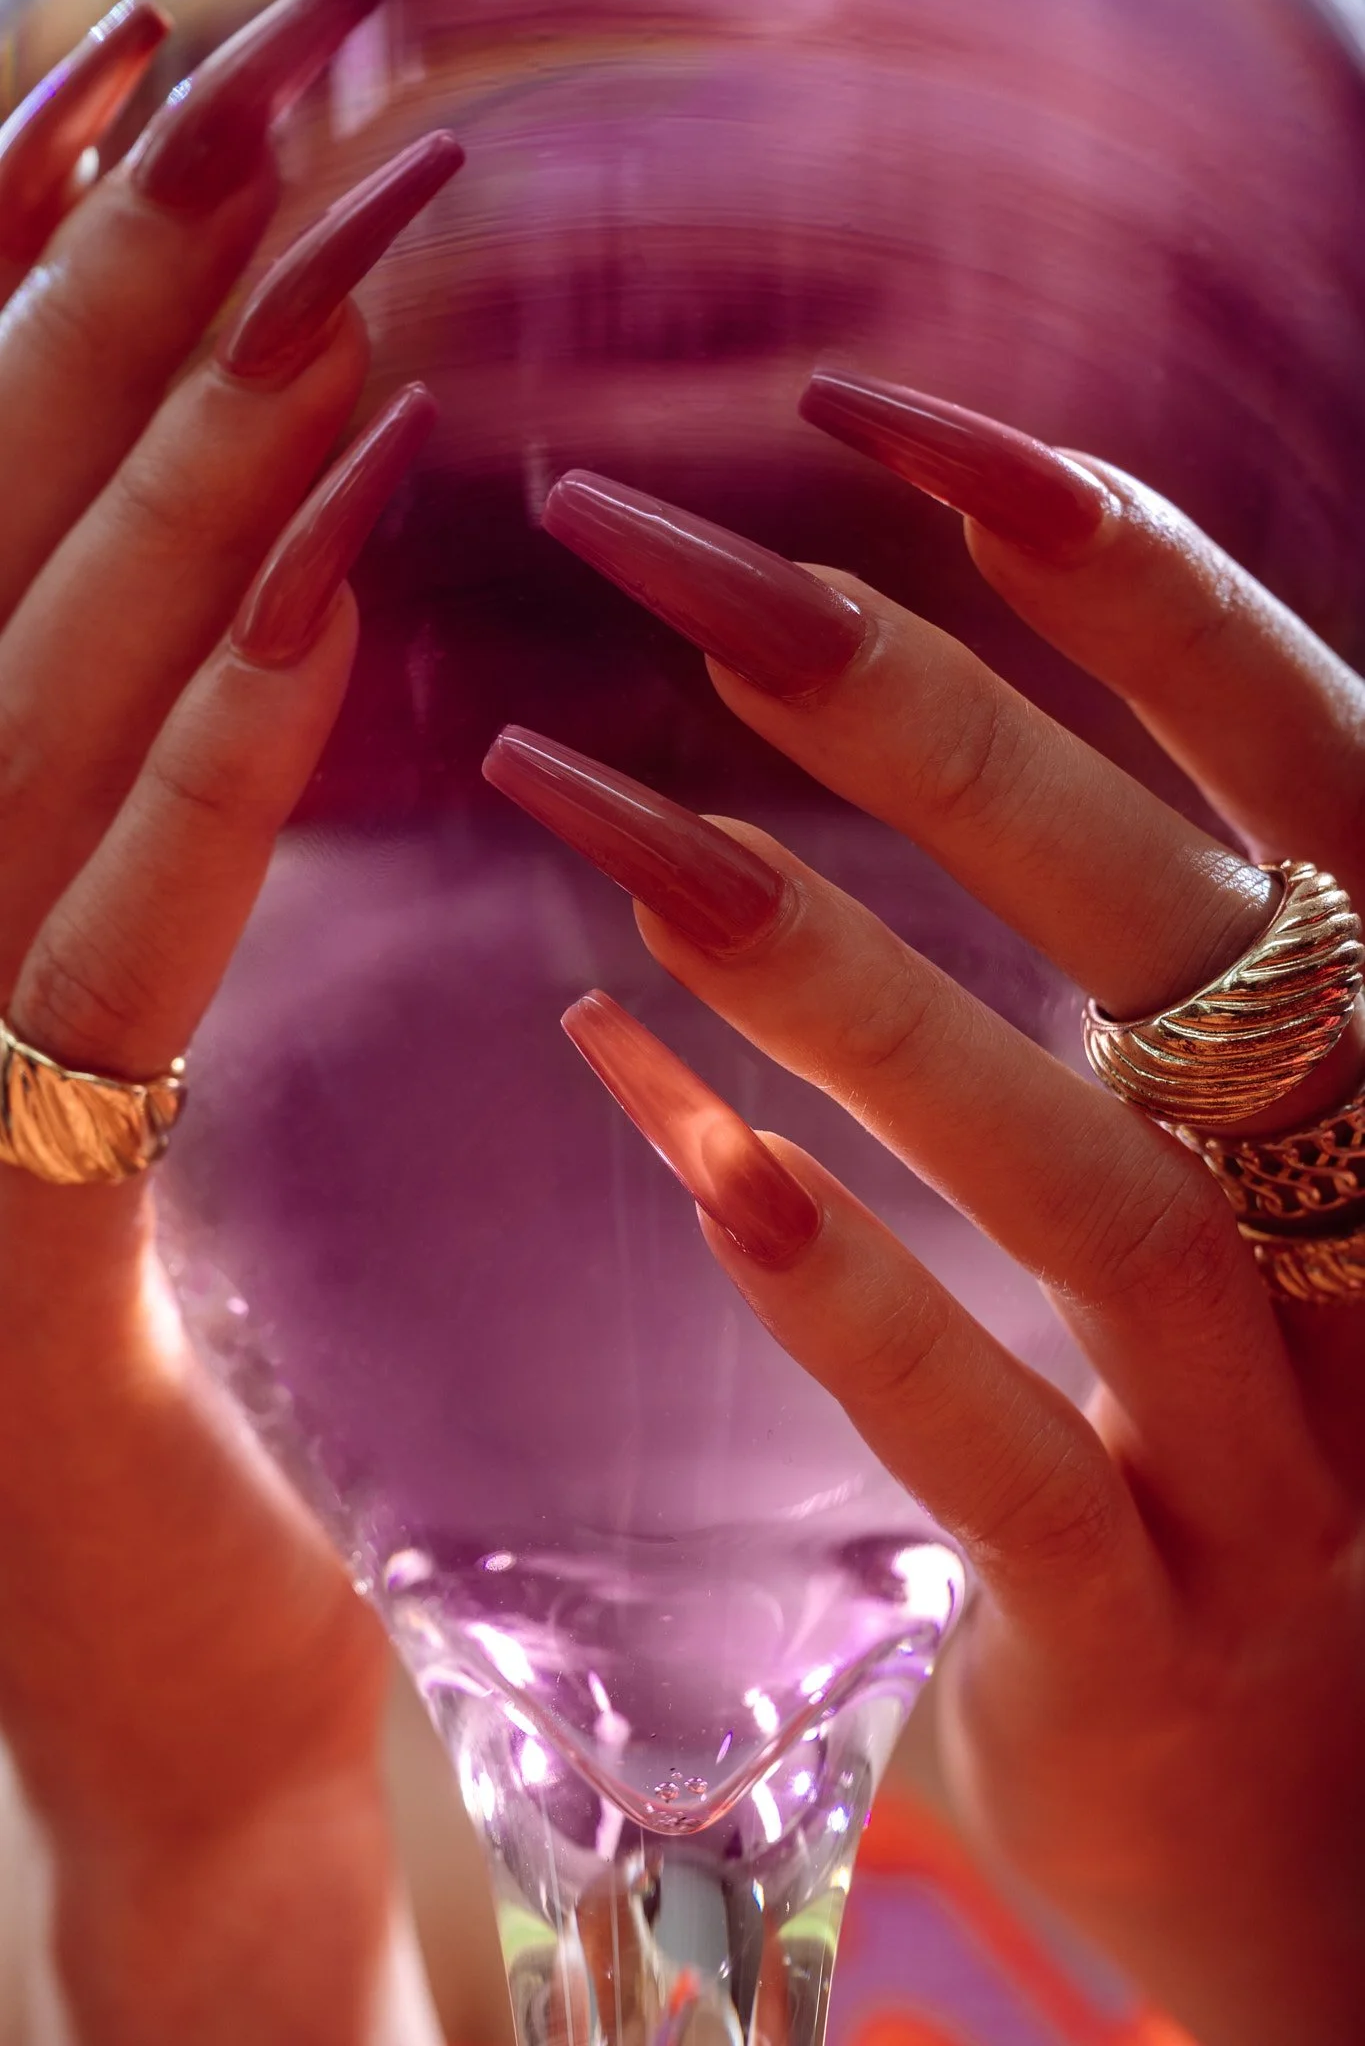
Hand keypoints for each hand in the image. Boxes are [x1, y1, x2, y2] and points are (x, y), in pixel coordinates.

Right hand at [0, 3, 457, 2037]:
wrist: (142, 1712)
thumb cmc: (126, 1411)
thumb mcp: (85, 1085)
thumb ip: (103, 841)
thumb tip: (234, 573)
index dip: (13, 295)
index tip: (135, 85)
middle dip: (110, 304)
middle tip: (259, 65)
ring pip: (26, 715)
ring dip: (189, 467)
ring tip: (344, 243)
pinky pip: (110, 953)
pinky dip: (215, 749)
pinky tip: (339, 566)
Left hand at [482, 382, 1364, 2045]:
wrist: (1334, 1813)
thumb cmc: (1260, 1421)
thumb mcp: (1243, 1153)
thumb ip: (1150, 954)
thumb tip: (924, 705)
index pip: (1296, 746)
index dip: (1106, 567)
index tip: (867, 416)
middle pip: (1170, 916)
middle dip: (900, 704)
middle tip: (633, 549)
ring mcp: (1291, 1445)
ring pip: (1099, 1189)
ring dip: (843, 986)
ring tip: (606, 827)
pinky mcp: (1169, 1636)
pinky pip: (1011, 1459)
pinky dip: (848, 1294)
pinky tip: (669, 1135)